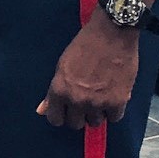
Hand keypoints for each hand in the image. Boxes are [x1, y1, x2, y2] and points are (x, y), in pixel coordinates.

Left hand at [39, 14, 139, 129]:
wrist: (112, 33)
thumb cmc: (85, 45)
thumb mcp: (62, 65)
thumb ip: (53, 92)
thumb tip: (42, 110)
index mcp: (59, 90)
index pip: (55, 119)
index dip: (61, 115)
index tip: (67, 110)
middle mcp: (76, 100)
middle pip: (75, 124)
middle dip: (79, 114)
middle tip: (86, 101)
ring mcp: (97, 103)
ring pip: (95, 122)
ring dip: (97, 113)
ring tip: (101, 97)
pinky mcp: (117, 101)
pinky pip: (114, 118)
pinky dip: (114, 110)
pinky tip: (113, 97)